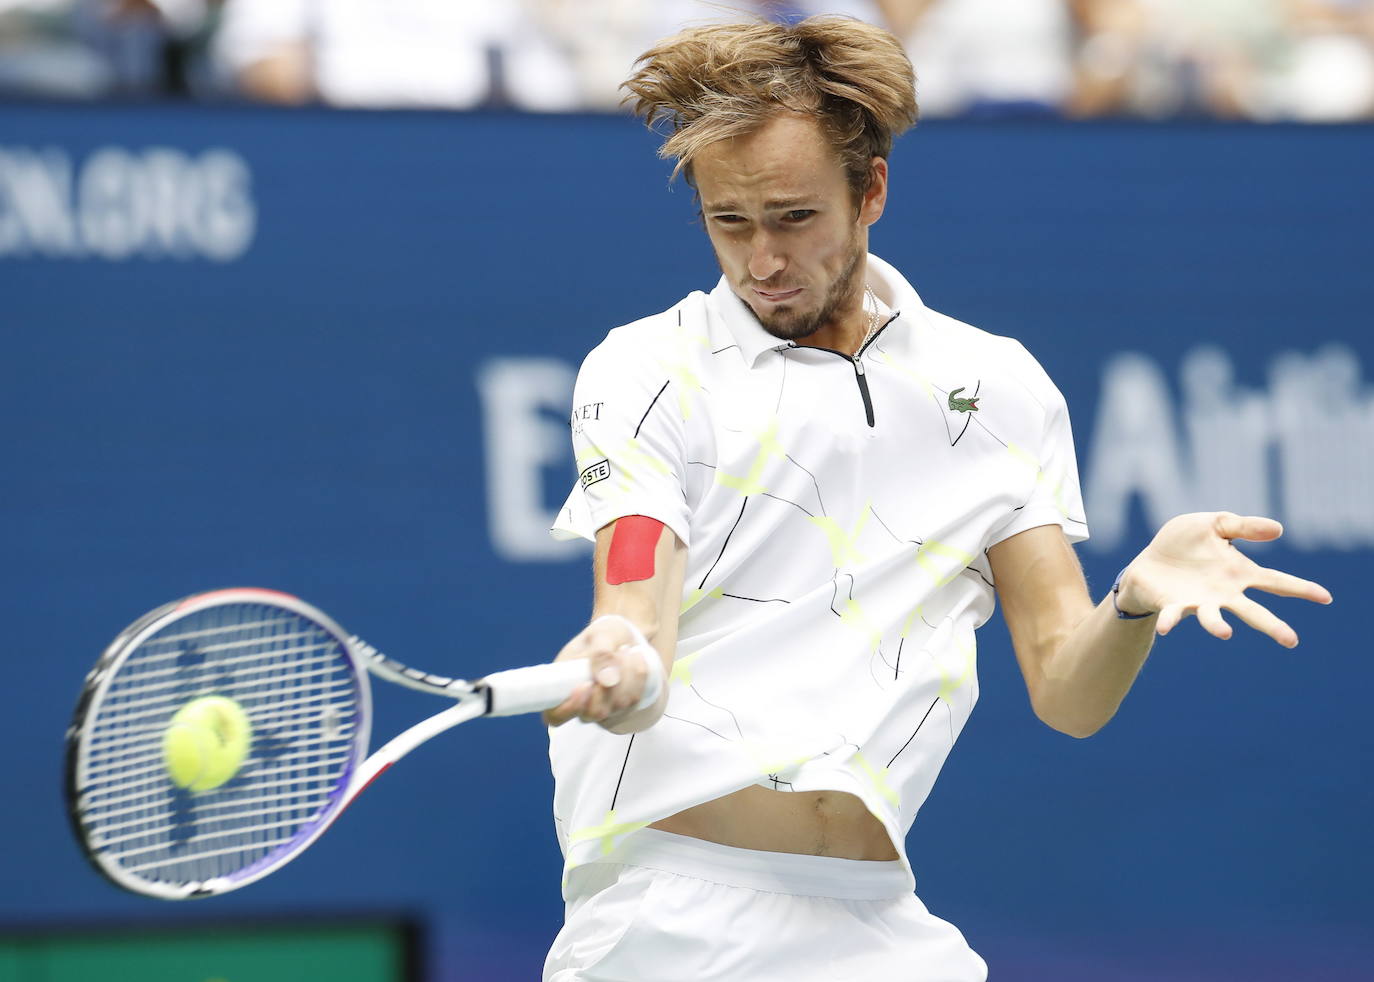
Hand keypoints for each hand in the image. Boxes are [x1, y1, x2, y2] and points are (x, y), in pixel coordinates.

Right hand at [542, 615, 659, 727]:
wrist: (624, 637)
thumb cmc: (604, 635)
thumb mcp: (601, 634)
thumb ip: (600, 653)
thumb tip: (607, 681)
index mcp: (561, 688)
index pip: (555, 715)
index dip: (569, 708)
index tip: (586, 685)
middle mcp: (581, 705)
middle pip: (594, 713)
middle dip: (609, 684)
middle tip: (617, 653)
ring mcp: (604, 709)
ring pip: (618, 705)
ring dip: (627, 674)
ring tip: (625, 649)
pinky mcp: (624, 709)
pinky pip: (634, 699)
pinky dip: (638, 676)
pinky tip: (636, 658)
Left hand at [1118, 512, 1331, 647]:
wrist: (1150, 560)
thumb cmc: (1185, 543)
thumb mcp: (1214, 524)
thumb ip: (1242, 526)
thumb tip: (1278, 529)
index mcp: (1238, 573)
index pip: (1275, 581)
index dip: (1301, 588)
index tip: (1325, 597)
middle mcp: (1223, 593)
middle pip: (1253, 611)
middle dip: (1272, 626)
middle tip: (1291, 641)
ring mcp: (1199, 602)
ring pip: (1213, 619)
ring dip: (1217, 626)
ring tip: (1226, 633)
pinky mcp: (1173, 606)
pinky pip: (1173, 616)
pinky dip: (1170, 622)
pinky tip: (1166, 628)